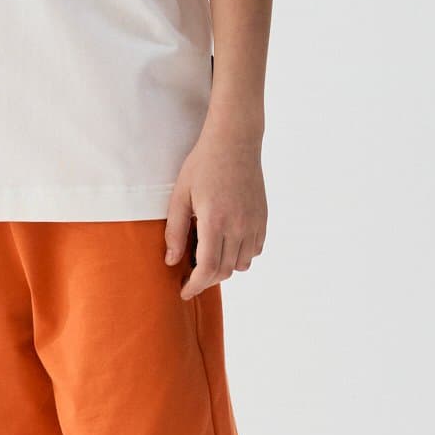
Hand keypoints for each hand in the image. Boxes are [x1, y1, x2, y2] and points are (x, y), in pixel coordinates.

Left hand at [163, 126, 266, 299]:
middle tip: (190, 278)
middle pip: (224, 271)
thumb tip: (172, 262)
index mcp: (215, 221)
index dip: (195, 285)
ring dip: (223, 269)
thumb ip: (175, 231)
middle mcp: (239, 226)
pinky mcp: (263, 219)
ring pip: (241, 264)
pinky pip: (255, 250)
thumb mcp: (180, 196)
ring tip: (207, 258)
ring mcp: (254, 223)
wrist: (235, 142)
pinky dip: (240, 256)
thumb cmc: (203, 165)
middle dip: (206, 280)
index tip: (184, 291)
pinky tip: (226, 245)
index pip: (208, 268)